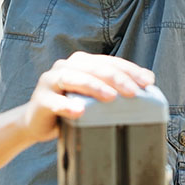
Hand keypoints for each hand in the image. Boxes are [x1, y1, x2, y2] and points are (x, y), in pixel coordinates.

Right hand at [22, 52, 155, 141]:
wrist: (36, 123)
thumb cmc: (70, 108)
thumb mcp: (92, 98)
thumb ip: (111, 90)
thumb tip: (147, 87)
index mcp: (81, 63)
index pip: (108, 62)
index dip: (129, 69)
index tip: (148, 81)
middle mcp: (65, 66)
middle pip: (93, 67)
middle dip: (116, 78)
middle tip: (134, 92)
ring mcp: (50, 81)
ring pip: (73, 78)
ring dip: (93, 86)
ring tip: (110, 97)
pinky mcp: (40, 100)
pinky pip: (54, 101)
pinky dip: (67, 106)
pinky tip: (79, 111)